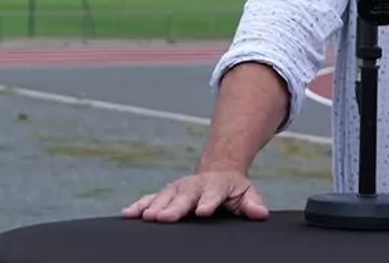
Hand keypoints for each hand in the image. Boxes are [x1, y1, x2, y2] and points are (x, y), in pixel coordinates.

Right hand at [121, 170, 268, 222]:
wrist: (218, 170)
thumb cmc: (232, 189)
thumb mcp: (247, 193)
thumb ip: (252, 203)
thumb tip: (261, 213)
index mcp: (216, 186)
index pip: (213, 194)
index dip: (208, 202)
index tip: (203, 212)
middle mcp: (195, 186)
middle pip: (184, 196)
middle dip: (174, 207)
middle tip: (164, 217)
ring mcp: (179, 188)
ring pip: (165, 196)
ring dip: (154, 206)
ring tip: (146, 217)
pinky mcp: (167, 193)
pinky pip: (151, 198)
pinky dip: (139, 205)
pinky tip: (128, 214)